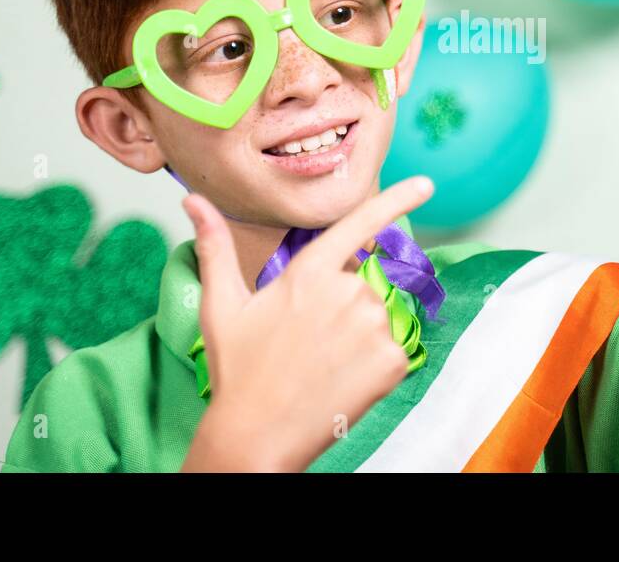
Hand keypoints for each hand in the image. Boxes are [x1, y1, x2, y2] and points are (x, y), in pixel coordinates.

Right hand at [179, 175, 433, 471]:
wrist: (256, 435)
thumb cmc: (238, 370)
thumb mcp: (222, 304)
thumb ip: (215, 246)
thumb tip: (193, 201)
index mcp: (309, 272)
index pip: (358, 224)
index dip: (396, 200)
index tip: (425, 184)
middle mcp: (347, 291)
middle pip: (358, 284)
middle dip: (339, 308)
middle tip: (306, 343)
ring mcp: (372, 326)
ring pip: (375, 318)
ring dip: (355, 336)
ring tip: (320, 364)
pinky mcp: (392, 361)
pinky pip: (390, 351)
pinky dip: (372, 366)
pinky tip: (341, 381)